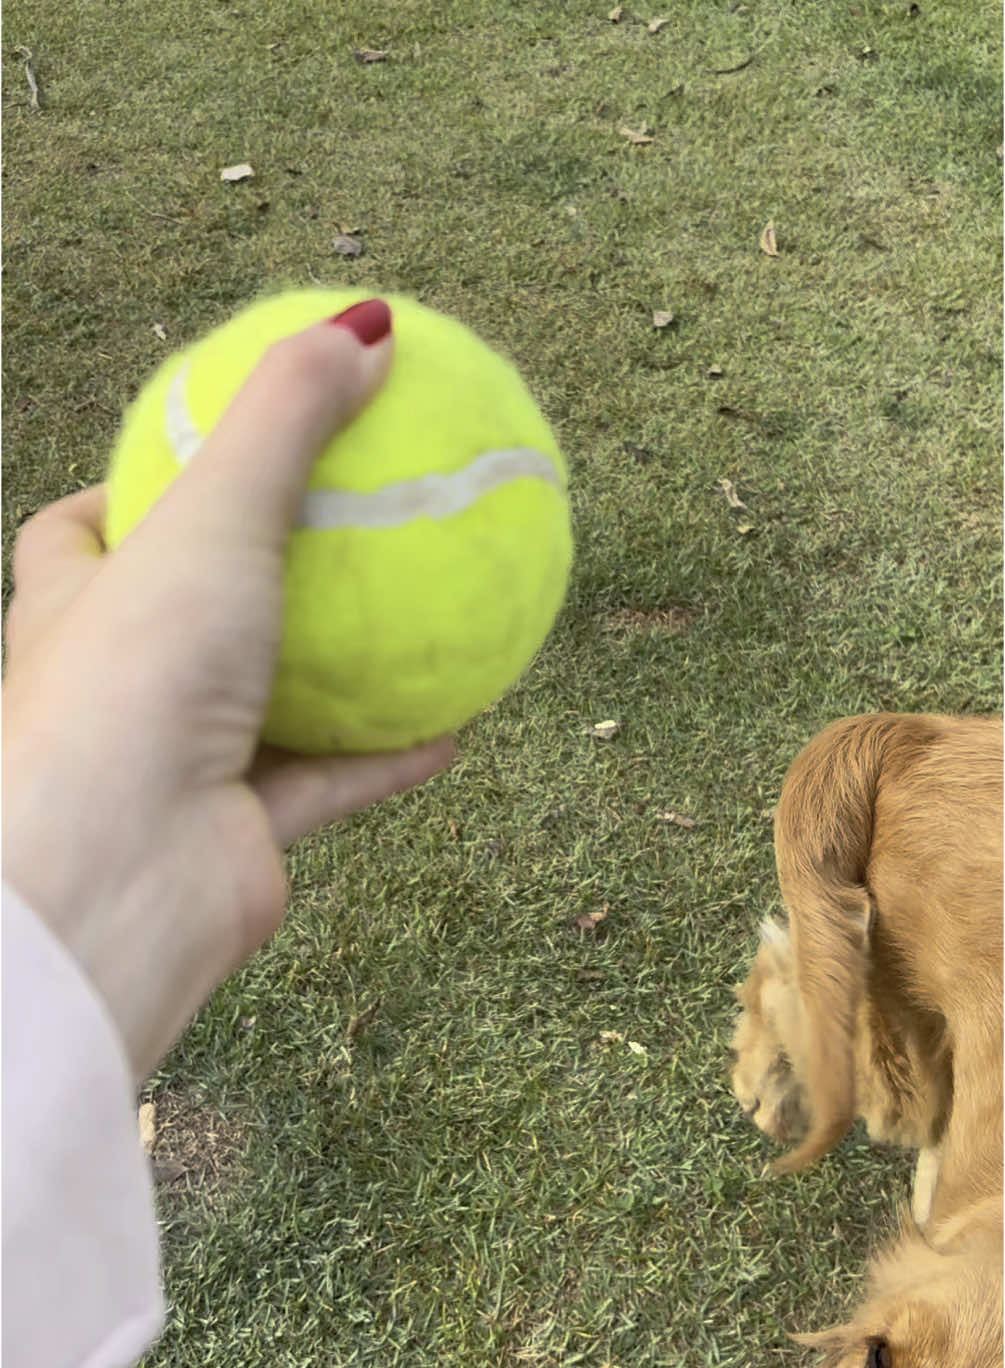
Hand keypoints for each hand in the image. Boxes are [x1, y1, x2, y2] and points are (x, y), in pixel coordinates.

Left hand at [3, 307, 453, 1080]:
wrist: (119, 882)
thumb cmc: (131, 680)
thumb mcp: (212, 519)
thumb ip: (285, 420)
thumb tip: (370, 325)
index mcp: (72, 606)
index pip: (77, 531)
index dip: (129, 487)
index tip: (199, 453)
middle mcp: (116, 682)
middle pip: (178, 614)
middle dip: (246, 580)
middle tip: (332, 531)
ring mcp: (178, 761)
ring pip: (266, 704)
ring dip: (334, 673)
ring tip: (412, 626)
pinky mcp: (238, 833)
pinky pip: (327, 782)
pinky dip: (385, 755)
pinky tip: (455, 726)